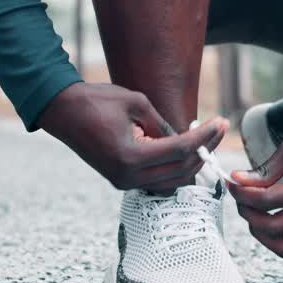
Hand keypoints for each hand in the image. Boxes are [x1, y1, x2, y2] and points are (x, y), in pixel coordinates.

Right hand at [38, 82, 227, 191]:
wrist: (62, 111)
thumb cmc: (96, 101)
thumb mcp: (136, 102)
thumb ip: (163, 123)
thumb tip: (185, 137)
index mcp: (130, 156)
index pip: (180, 150)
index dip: (204, 136)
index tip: (221, 121)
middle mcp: (128, 176)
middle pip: (181, 170)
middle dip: (204, 149)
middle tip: (219, 128)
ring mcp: (124, 182)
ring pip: (173, 180)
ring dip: (192, 162)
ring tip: (207, 138)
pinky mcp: (122, 180)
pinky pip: (158, 180)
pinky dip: (175, 167)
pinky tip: (186, 148)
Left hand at [228, 116, 282, 260]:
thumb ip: (264, 170)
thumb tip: (236, 181)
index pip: (268, 201)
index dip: (243, 194)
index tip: (232, 182)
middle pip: (275, 229)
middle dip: (250, 215)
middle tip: (240, 198)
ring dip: (264, 235)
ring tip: (254, 212)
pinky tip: (273, 224)